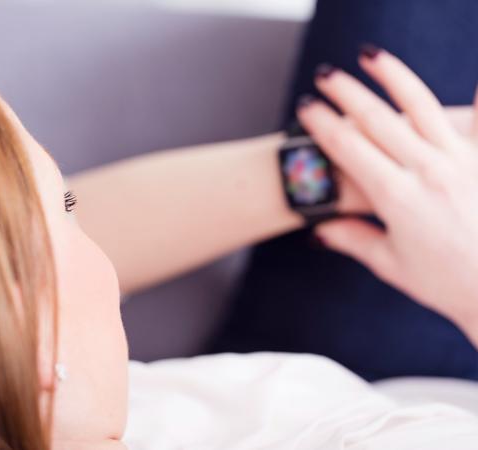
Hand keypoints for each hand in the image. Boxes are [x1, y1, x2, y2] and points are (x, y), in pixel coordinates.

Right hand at [297, 46, 477, 345]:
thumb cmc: (447, 283)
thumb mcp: (391, 263)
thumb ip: (353, 239)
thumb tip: (318, 231)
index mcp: (396, 197)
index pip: (348, 148)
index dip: (323, 125)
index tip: (306, 109)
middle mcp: (427, 171)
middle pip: (377, 119)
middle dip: (346, 93)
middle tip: (325, 76)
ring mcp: (460, 161)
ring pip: (420, 106)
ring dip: (391, 77)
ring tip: (370, 56)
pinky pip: (476, 120)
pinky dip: (474, 99)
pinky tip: (473, 78)